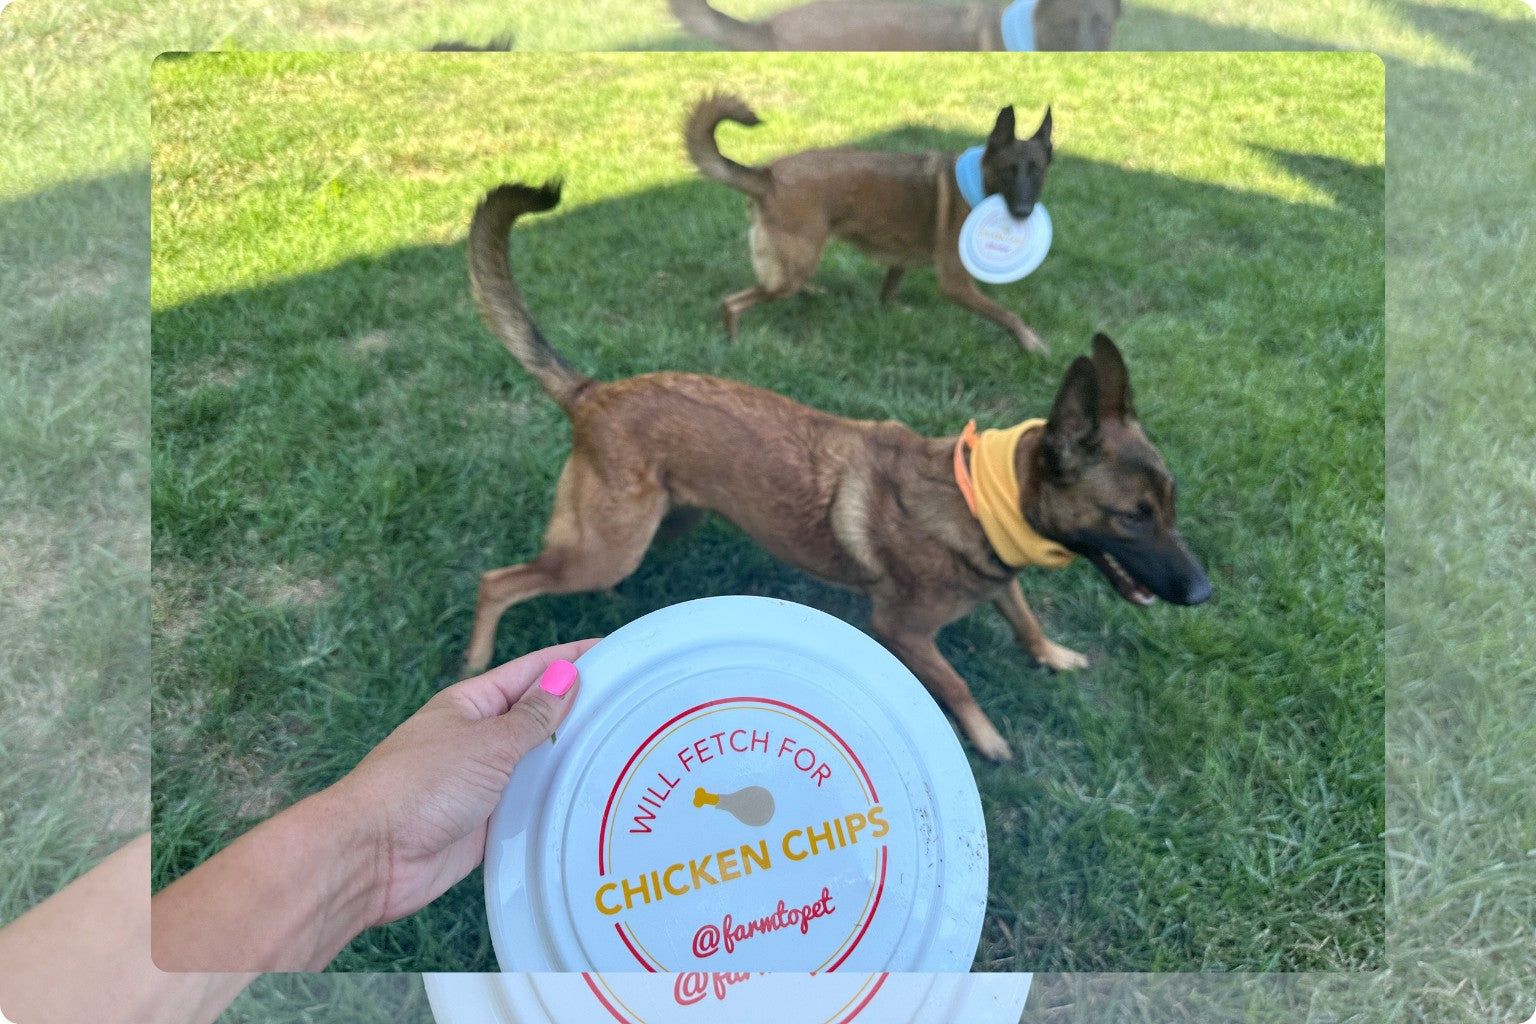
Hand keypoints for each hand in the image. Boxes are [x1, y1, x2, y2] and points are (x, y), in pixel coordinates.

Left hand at [152, 639, 595, 972]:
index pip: (533, 671)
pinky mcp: (486, 824)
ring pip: (537, 764)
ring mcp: (483, 782)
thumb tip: (566, 677)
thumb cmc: (421, 785)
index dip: (574, 659)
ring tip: (629, 753)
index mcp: (473, 704)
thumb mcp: (486, 743)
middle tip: (638, 706)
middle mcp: (479, 738)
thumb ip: (532, 716)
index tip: (618, 650)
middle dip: (581, 710)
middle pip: (539, 717)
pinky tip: (594, 802)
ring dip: (571, 760)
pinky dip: (556, 803)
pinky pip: (530, 806)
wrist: (372, 856)